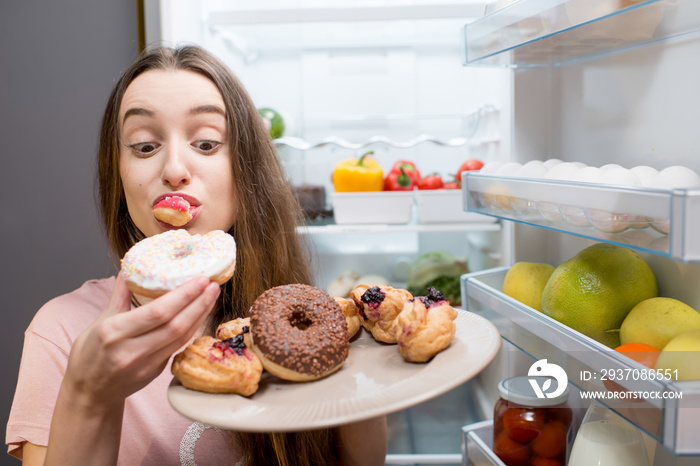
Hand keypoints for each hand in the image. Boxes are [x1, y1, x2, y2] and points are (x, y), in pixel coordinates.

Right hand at [62, 273, 219, 410]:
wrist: (89, 394)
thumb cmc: (90, 354)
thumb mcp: (99, 321)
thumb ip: (119, 295)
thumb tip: (130, 267)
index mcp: (113, 332)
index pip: (157, 312)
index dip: (183, 295)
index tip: (200, 279)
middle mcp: (130, 350)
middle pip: (175, 325)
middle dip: (198, 303)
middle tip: (213, 284)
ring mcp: (145, 364)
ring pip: (181, 337)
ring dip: (200, 315)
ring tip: (212, 296)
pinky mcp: (155, 372)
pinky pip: (179, 347)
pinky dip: (192, 329)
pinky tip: (201, 315)